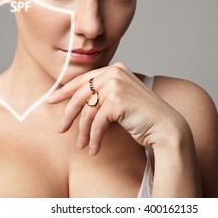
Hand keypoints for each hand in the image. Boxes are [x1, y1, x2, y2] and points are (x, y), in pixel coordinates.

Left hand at [46, 63, 187, 155]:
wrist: (165, 127)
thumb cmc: (143, 116)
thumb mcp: (120, 99)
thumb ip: (102, 94)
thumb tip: (76, 100)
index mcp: (115, 68)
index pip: (83, 79)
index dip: (65, 90)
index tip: (51, 100)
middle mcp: (115, 73)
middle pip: (80, 94)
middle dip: (68, 114)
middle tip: (60, 129)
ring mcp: (116, 85)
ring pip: (87, 111)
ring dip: (82, 132)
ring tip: (81, 145)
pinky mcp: (117, 101)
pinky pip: (97, 123)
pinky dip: (94, 138)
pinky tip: (94, 149)